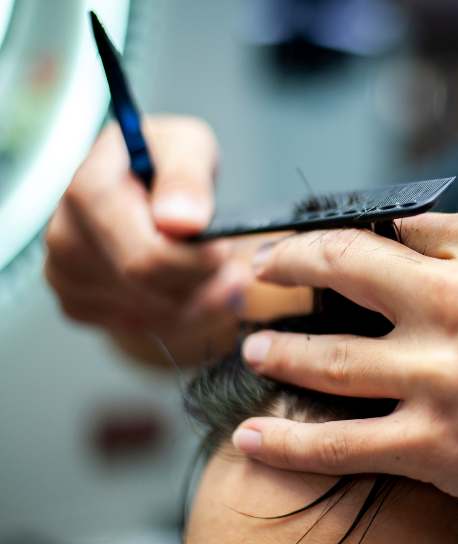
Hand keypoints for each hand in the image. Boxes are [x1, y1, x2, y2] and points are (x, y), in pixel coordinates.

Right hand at [45, 116, 243, 349]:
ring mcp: (65, 273)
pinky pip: (144, 329)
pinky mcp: (78, 305)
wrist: (147, 194)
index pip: (141, 248)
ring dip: (202, 301)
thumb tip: (181, 220)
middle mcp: (65, 231)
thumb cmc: (167, 166)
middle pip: (147, 283)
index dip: (191, 258)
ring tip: (225, 275)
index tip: (224, 250)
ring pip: (151, 313)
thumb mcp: (189, 147)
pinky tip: (197, 290)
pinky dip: (185, 316)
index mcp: (88, 185)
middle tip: (238, 271)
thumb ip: (187, 176)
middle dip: (203, 280)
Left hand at [233, 212, 457, 543]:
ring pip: (324, 356)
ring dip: (277, 348)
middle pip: (339, 267)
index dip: (343, 232)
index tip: (317, 243)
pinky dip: (287, 438)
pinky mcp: (437, 445)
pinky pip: (339, 442)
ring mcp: (441, 376)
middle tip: (258, 272)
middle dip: (285, 265)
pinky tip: (255, 434)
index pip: (391, 226)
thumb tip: (427, 238)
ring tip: (253, 347)